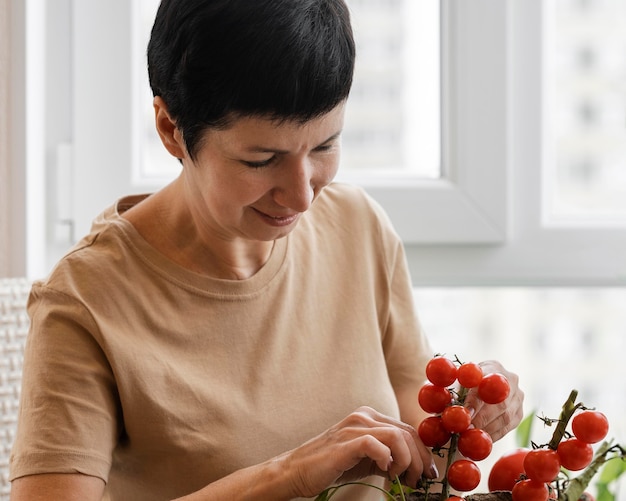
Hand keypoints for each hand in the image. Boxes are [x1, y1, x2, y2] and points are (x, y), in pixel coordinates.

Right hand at [282, 406, 437, 497]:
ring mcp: (354, 427)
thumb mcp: (365, 457)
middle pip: (407, 432)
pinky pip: (377, 446)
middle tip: (418, 480)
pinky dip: (387, 460)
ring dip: (407, 462)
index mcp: (369, 416)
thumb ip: (387, 454)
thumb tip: (415, 468)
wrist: (297, 470)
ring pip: (398, 437)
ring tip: (399, 479)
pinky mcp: (346, 442)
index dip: (423, 452)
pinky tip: (383, 472)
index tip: (428, 473)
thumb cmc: (331, 465)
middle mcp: (363, 416)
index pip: (407, 429)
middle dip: (420, 460)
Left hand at [463, 360, 523, 441]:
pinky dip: (494, 434)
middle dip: (482, 418)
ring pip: (506, 417)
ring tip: (472, 436)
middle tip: (468, 429)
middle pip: (500, 402)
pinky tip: (482, 439)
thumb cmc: (467, 380)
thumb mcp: (460, 378)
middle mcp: (511, 380)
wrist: (487, 382)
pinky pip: (508, 427)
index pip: (487, 383)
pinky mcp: (519, 413)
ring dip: (487, 429)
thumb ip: (455, 387)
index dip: (476, 399)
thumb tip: (447, 403)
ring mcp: (518, 397)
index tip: (466, 413)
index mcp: (493, 367)